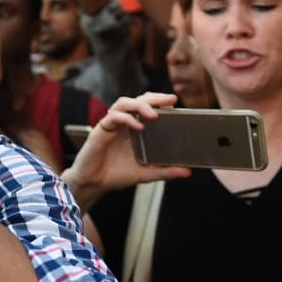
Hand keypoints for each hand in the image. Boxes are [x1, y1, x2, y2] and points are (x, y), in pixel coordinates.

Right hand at [64, 93, 191, 208]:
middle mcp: (123, 123)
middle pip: (138, 100)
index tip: (175, 104)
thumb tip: (187, 171)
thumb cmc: (116, 174)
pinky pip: (114, 117)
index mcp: (134, 129)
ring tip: (154, 114)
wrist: (94, 183)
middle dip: (155, 97)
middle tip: (171, 99)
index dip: (160, 102)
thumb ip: (165, 171)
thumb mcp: (146, 173)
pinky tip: (138, 126)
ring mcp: (112, 125)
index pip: (147, 106)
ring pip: (124, 103)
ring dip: (140, 105)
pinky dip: (127, 119)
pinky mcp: (101, 130)